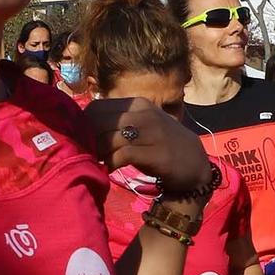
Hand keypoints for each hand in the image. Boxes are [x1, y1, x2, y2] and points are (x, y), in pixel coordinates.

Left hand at [85, 98, 209, 196]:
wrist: (195, 163)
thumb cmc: (162, 145)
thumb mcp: (141, 127)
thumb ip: (118, 123)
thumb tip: (84, 126)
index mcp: (138, 104)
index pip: (98, 106)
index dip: (83, 123)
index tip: (80, 139)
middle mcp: (144, 114)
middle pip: (100, 121)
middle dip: (87, 139)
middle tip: (83, 153)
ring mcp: (151, 132)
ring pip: (109, 138)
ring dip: (97, 153)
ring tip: (93, 162)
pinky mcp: (155, 152)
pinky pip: (122, 155)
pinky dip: (110, 164)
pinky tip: (107, 170)